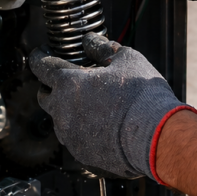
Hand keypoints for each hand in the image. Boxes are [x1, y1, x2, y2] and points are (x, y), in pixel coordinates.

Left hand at [29, 33, 195, 180]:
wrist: (157, 136)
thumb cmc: (142, 96)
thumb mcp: (125, 59)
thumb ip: (101, 48)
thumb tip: (90, 41)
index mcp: (69, 84)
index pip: (41, 66)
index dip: (39, 57)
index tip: (41, 53)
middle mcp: (63, 112)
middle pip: (45, 96)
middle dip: (52, 87)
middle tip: (70, 80)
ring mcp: (71, 136)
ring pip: (59, 120)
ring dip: (68, 110)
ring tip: (91, 104)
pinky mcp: (83, 154)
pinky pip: (75, 138)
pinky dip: (82, 130)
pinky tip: (101, 124)